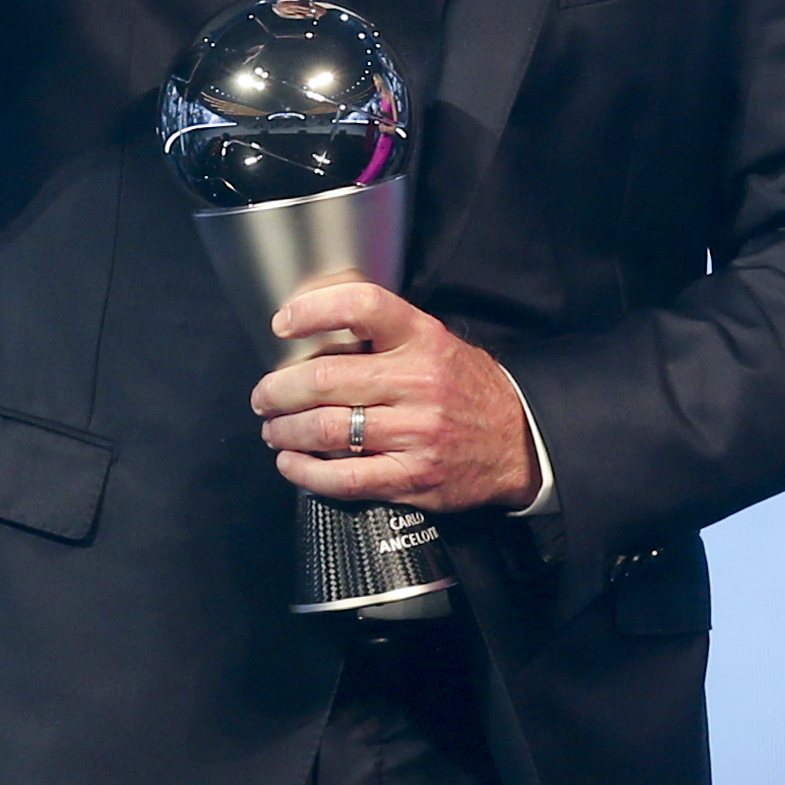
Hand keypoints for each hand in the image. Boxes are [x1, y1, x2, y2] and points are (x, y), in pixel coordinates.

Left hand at [248, 283, 538, 513]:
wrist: (521, 441)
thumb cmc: (466, 388)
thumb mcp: (436, 342)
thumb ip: (384, 335)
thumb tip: (312, 334)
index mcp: (423, 338)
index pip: (362, 307)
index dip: (313, 310)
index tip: (282, 322)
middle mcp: (419, 383)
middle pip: (326, 378)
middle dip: (278, 389)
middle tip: (263, 396)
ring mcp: (416, 433)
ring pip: (327, 430)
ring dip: (285, 430)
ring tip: (273, 429)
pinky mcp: (413, 477)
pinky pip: (344, 478)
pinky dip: (305, 472)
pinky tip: (291, 463)